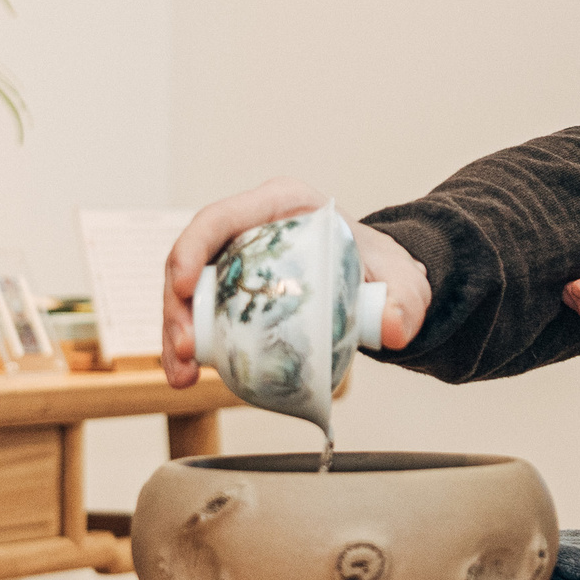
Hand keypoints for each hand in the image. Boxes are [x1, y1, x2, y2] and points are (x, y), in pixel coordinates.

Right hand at [160, 177, 433, 387]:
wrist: (379, 285)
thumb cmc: (381, 267)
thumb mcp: (401, 279)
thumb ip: (405, 299)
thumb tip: (396, 331)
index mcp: (281, 204)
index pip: (220, 217)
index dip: (192, 249)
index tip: (186, 288)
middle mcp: (249, 227)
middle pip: (192, 258)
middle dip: (177, 305)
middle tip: (185, 350)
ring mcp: (235, 259)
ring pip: (187, 291)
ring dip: (175, 332)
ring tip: (182, 376)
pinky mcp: (231, 292)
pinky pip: (200, 315)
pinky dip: (189, 345)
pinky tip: (189, 376)